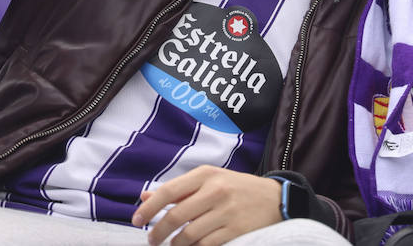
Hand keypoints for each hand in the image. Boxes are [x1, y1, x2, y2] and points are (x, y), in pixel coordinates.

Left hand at [131, 167, 281, 245]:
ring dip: (175, 245)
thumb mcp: (210, 180)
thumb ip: (179, 189)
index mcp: (206, 174)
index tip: (137, 221)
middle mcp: (216, 190)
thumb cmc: (237, 189)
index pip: (168, 191)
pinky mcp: (236, 231)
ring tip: (173, 245)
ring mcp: (227, 211)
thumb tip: (145, 196)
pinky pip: (206, 245)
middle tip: (152, 240)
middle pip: (175, 216)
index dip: (148, 208)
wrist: (275, 199)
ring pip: (188, 235)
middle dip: (158, 233)